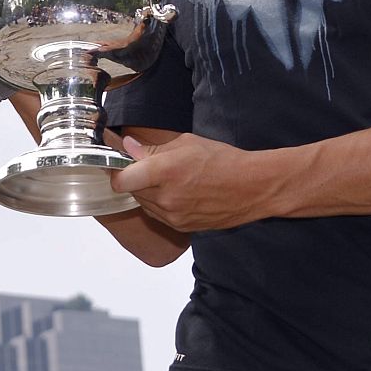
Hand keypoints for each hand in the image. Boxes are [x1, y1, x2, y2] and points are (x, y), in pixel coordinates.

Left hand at [110, 133, 277, 231]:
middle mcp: (166, 197)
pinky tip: (178, 193)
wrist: (253, 188)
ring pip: (144, 204)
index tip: (120, 164)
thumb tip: (128, 147)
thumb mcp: (187, 143)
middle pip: (131, 190)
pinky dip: (161, 204)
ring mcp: (173, 216)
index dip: (117, 171)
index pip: (121, 180)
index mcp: (165, 171)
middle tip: (149, 167)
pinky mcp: (180, 227)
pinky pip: (158, 215)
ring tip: (169, 179)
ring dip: (148, 192)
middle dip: (135, 178)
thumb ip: (152, 149)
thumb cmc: (224, 160)